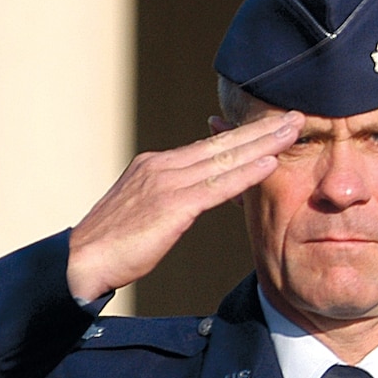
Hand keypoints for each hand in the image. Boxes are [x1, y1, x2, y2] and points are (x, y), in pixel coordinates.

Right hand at [65, 113, 303, 301]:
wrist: (81, 261)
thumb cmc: (115, 243)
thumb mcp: (149, 209)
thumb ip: (176, 196)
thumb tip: (204, 192)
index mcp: (156, 165)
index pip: (208, 146)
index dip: (243, 135)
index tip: (273, 124)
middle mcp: (162, 166)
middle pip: (221, 144)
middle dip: (261, 129)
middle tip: (295, 115)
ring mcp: (166, 183)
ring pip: (224, 158)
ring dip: (263, 143)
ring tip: (294, 130)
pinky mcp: (171, 205)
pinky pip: (217, 186)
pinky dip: (246, 173)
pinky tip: (270, 163)